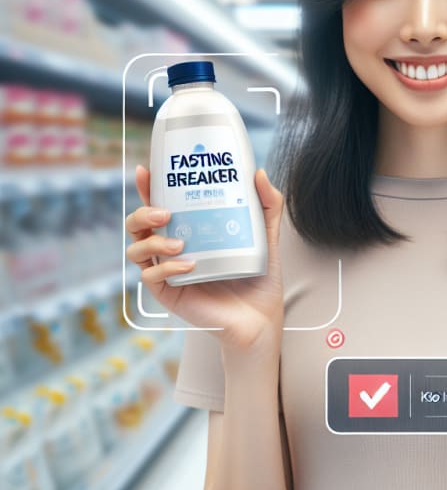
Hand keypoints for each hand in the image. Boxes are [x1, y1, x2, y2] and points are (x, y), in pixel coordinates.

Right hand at [125, 164, 284, 356]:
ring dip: (151, 241)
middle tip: (165, 212)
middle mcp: (172, 248)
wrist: (262, 317)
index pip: (159, 204)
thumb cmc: (259, 276)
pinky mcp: (170, 293)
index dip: (146, 188)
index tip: (146, 172)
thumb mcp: (266, 235)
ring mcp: (168, 271)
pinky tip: (188, 265)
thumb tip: (258, 174)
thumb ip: (267, 205)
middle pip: (137, 225)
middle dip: (142, 213)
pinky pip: (152, 277)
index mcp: (188, 230)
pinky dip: (166, 268)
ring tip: (180, 243)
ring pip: (136, 250)